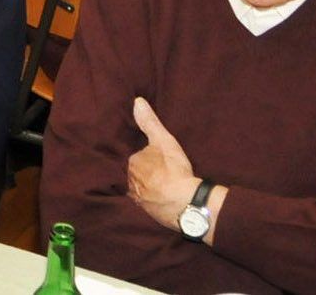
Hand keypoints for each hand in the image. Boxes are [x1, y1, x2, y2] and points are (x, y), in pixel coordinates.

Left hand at [126, 97, 199, 230]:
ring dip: (147, 188)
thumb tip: (137, 101)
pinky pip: (147, 204)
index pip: (136, 157)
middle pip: (135, 174)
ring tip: (160, 187)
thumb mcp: (164, 140)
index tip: (155, 160)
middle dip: (143, 173)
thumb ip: (150, 122)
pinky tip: (161, 201)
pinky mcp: (147, 214)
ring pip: (140, 189)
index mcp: (131, 164)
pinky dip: (153, 201)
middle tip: (158, 173)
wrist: (186, 203)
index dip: (146, 158)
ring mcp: (138, 200)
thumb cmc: (174, 170)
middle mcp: (129, 182)